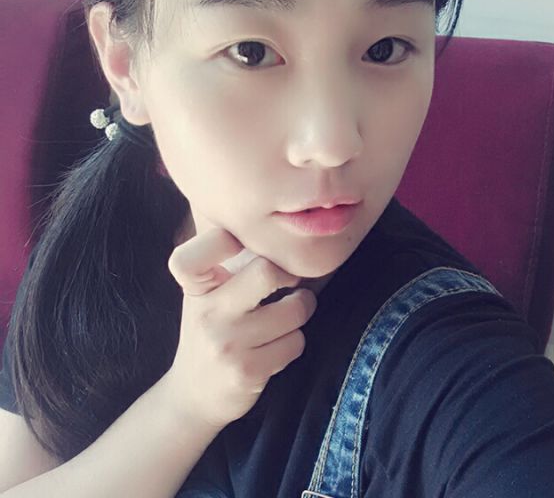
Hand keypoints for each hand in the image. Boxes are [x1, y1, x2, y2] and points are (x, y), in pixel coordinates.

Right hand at [162, 224, 316, 432]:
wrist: (193, 396)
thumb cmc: (211, 330)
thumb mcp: (204, 294)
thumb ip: (223, 260)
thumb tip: (266, 218)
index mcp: (195, 287)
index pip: (194, 253)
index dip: (224, 241)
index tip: (244, 244)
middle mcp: (207, 313)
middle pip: (265, 271)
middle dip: (290, 275)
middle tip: (292, 281)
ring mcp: (226, 344)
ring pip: (294, 309)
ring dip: (300, 312)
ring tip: (287, 316)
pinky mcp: (247, 371)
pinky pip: (295, 342)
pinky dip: (294, 343)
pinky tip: (277, 347)